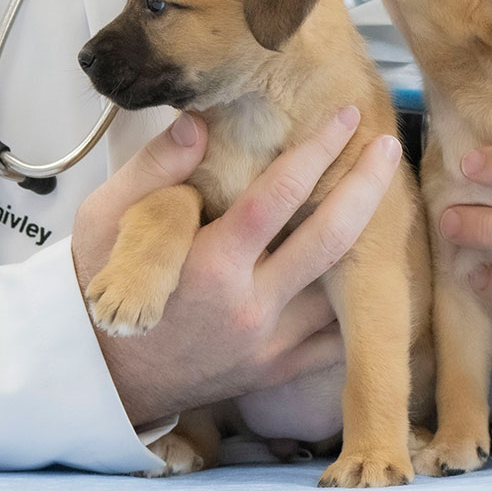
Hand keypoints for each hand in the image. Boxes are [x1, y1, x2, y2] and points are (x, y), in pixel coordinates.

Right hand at [71, 105, 403, 428]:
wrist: (100, 376)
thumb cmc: (100, 286)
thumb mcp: (103, 220)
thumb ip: (153, 169)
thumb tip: (197, 123)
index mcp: (207, 266)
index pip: (277, 197)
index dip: (316, 150)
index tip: (344, 114)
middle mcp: (248, 306)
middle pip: (330, 240)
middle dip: (368, 186)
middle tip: (390, 144)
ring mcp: (269, 344)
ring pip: (344, 291)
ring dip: (373, 241)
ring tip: (391, 194)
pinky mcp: (278, 369)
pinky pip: (338, 336)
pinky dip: (360, 298)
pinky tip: (376, 260)